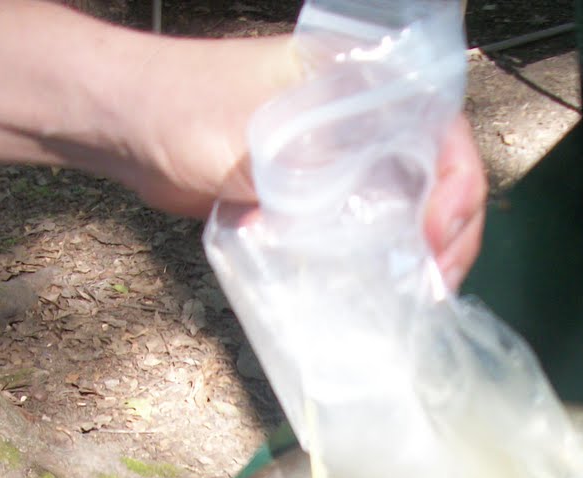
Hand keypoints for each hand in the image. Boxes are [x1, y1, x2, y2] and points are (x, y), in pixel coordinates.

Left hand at [120, 37, 486, 288]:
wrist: (125, 127)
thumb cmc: (184, 112)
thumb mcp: (263, 143)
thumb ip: (325, 176)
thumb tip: (384, 232)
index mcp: (363, 78)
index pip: (444, 129)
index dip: (457, 185)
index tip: (433, 235)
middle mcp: (365, 113)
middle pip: (441, 173)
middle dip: (451, 231)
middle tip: (437, 282)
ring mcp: (346, 155)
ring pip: (413, 204)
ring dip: (425, 252)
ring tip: (424, 294)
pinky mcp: (322, 191)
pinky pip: (372, 226)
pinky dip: (388, 260)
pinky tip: (393, 293)